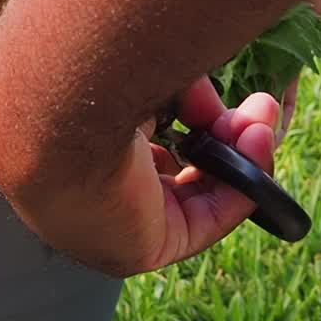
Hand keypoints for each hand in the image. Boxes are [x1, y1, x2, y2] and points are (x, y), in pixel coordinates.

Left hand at [6, 77, 290, 277]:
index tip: (220, 92)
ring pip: (195, 193)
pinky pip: (203, 222)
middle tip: (260, 104)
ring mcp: (112, 218)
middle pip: (175, 166)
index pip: (144, 135)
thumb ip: (180, 90)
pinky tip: (259, 146)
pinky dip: (240, 188)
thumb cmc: (86, 70)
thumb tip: (212, 111)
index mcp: (77, 135)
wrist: (55, 104)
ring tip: (264, 118)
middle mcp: (89, 181)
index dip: (191, 116)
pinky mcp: (138, 249)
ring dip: (239, 156)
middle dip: (226, 134)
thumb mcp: (143, 72)